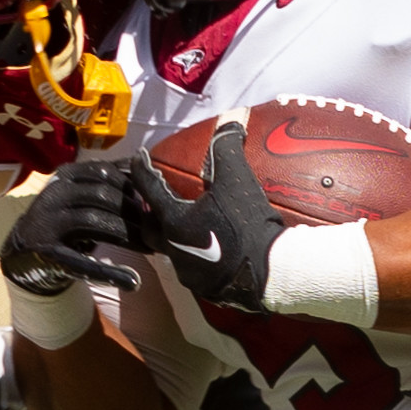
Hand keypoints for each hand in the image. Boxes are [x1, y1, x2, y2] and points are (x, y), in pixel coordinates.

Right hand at [0, 158, 140, 296]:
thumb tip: (144, 166)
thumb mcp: (82, 191)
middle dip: (133, 211)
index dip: (132, 186)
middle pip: (101, 195)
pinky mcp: (49, 251)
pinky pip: (83, 262)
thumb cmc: (67, 216)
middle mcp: (54, 195)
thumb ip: (109, 180)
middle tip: (156, 227)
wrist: (25, 247)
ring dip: (128, 235)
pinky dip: (110, 273)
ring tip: (150, 247)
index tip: (153, 202)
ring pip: (94, 222)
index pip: (104, 172)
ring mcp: (49, 223)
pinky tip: (132, 281)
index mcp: (66, 176)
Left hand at [127, 121, 283, 310]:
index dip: (142, 168)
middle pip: (150, 226)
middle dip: (151, 210)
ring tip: (187, 224)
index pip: (148, 187)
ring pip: (170, 249)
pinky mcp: (204, 287)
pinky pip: (192, 268)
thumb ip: (228, 149)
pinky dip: (195, 255)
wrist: (270, 272)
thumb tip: (231, 122)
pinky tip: (209, 249)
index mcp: (174, 220)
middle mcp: (172, 247)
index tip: (139, 158)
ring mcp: (187, 271)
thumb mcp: (238, 179)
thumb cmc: (248, 225)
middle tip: (158, 198)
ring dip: (174, 235)